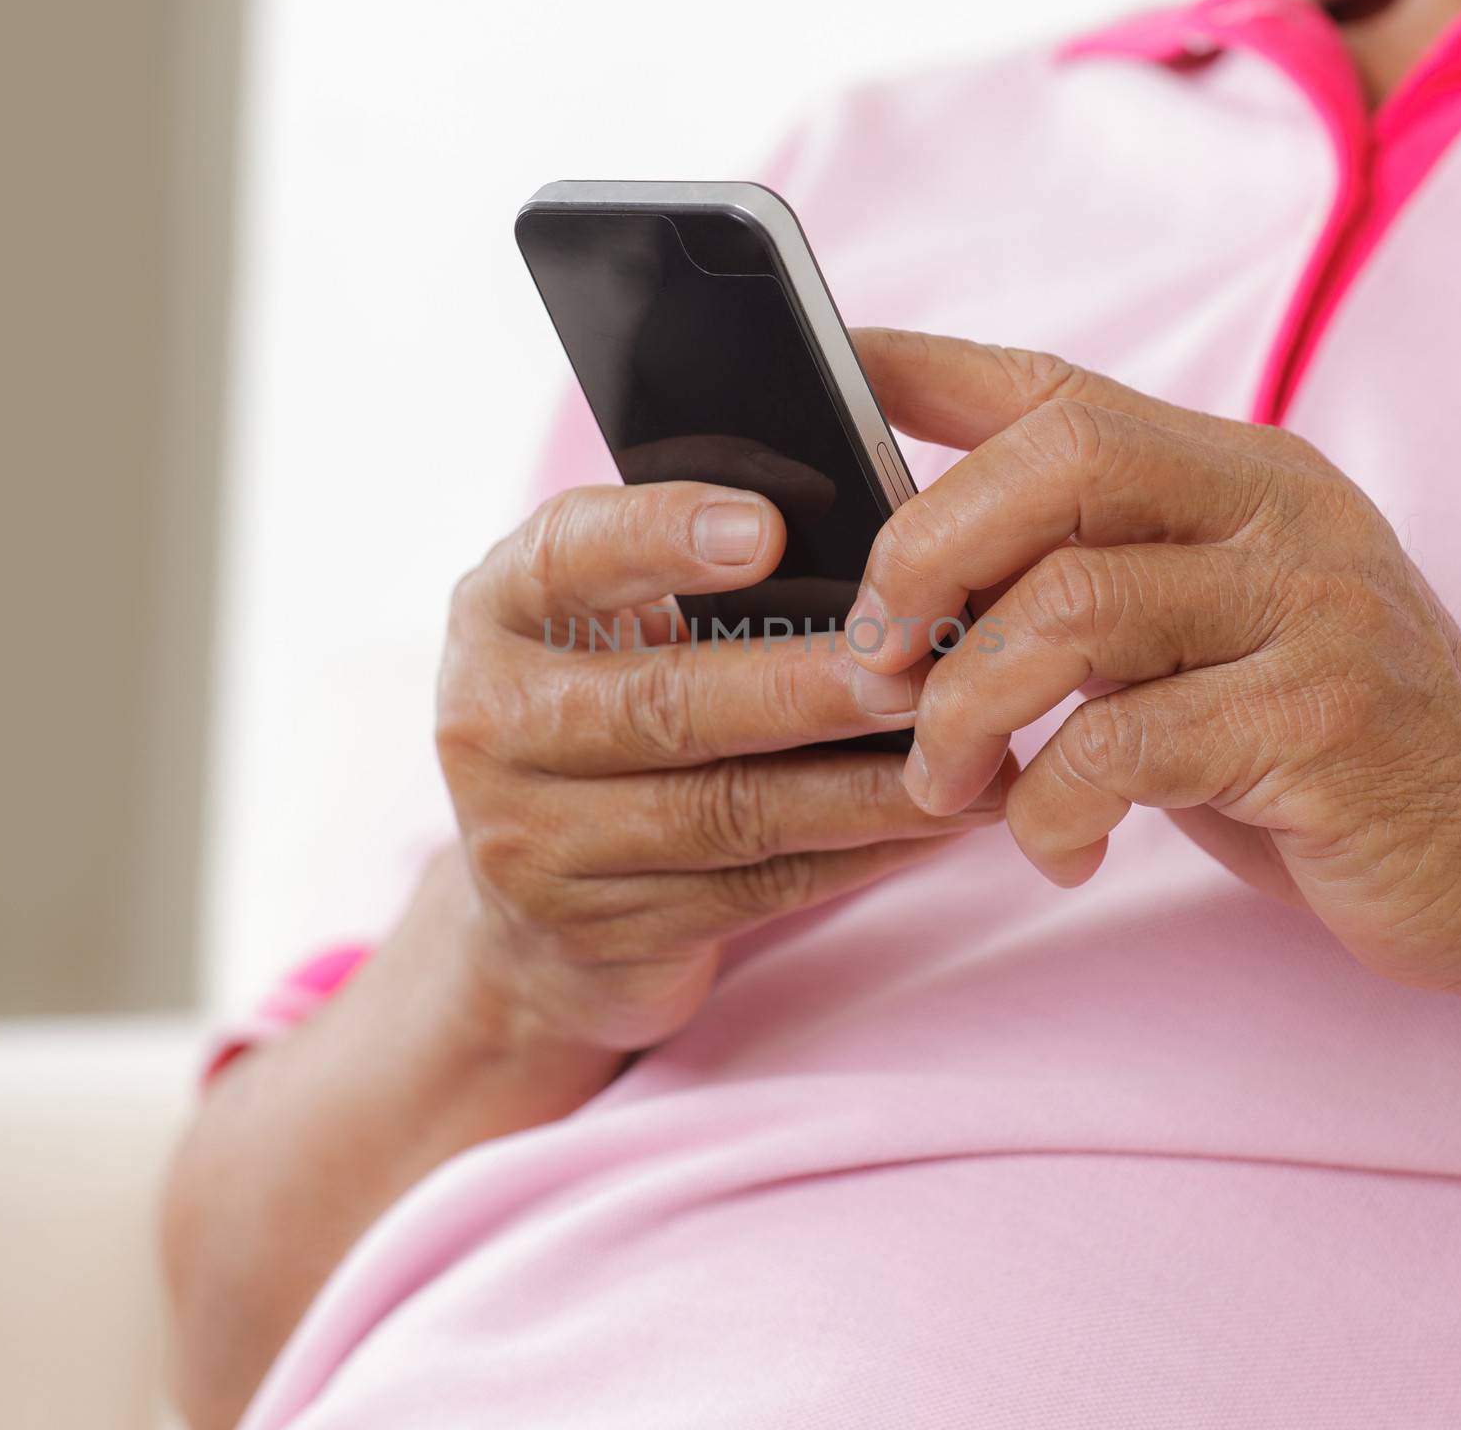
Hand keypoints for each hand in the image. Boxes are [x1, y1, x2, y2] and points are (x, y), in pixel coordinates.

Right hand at [436, 480, 1008, 1051]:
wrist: (526, 903)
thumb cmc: (604, 707)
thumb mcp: (608, 625)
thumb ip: (694, 580)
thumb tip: (875, 558)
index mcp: (500, 613)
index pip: (566, 555)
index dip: (661, 536)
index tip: (767, 527)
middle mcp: (493, 724)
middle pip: (664, 705)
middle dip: (805, 690)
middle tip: (919, 674)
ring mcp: (535, 843)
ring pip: (726, 813)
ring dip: (862, 790)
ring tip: (967, 763)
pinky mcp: (601, 932)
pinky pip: (756, 890)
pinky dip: (858, 857)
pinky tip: (933, 826)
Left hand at [847, 329, 1460, 1023]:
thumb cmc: (1302, 747)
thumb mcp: (1191, 640)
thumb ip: (1086, 587)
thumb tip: (914, 582)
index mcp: (1230, 474)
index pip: (1057, 390)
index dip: (927, 370)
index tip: (832, 367)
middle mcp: (1274, 509)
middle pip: (1056, 463)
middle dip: (925, 556)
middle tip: (872, 658)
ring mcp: (1311, 603)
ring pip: (1070, 605)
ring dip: (965, 707)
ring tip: (945, 782)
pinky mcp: (1323, 715)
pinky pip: (1123, 742)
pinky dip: (1048, 806)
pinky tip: (1052, 847)